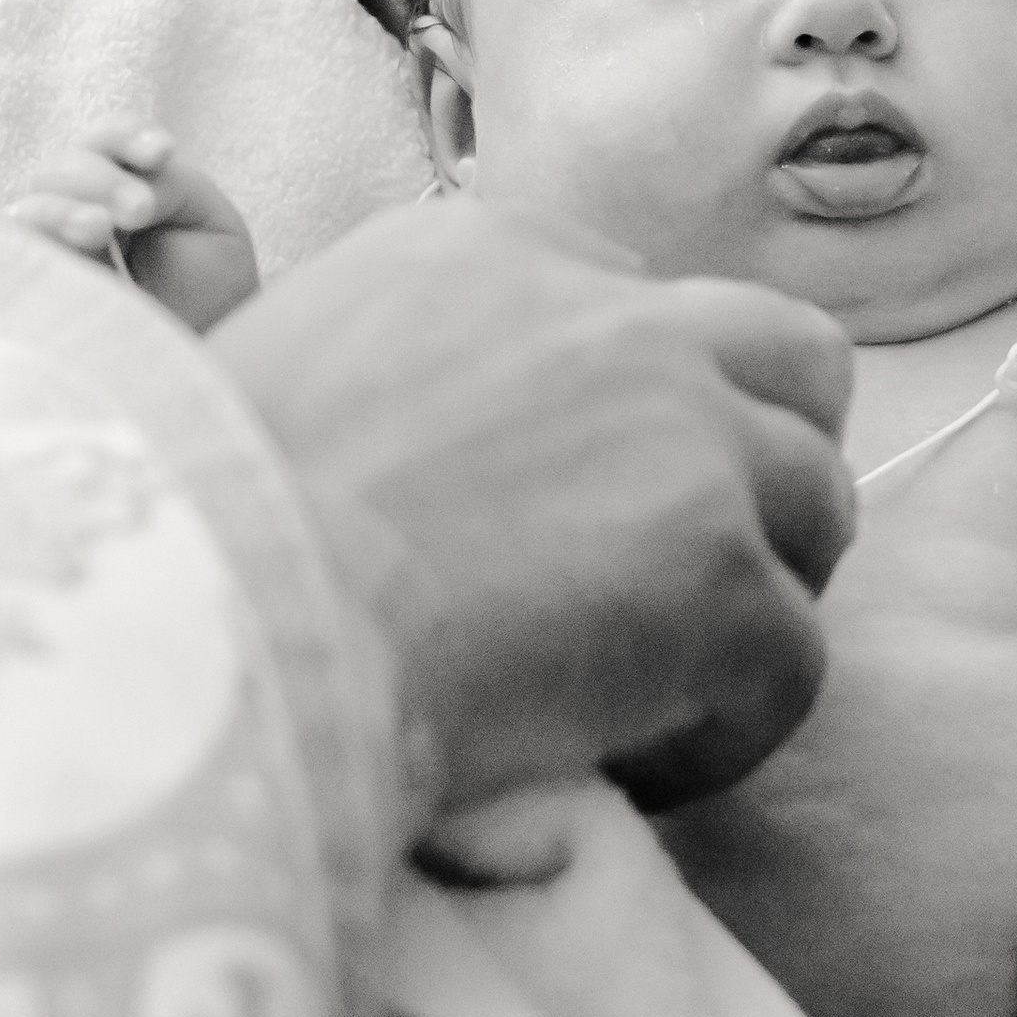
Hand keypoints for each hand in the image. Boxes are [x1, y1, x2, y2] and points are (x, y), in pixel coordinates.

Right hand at [9, 121, 260, 333]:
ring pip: (33, 202)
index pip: (106, 142)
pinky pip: (12, 248)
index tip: (162, 153)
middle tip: (140, 210)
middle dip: (103, 178)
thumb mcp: (206, 219)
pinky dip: (35, 236)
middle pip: (64, 165)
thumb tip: (110, 190)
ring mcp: (53, 246)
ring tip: (101, 229)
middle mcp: (80, 206)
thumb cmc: (210, 287)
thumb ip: (167, 184)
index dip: (125, 137)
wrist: (210, 352)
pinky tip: (73, 243)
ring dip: (65, 206)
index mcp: (123, 183)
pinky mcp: (34, 285)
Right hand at [208, 200, 855, 814]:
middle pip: (792, 364)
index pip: (648, 302)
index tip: (593, 502)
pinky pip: (792, 665)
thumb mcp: (287, 351)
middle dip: (768, 458)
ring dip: (755, 596)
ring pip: (817, 510)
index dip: (646, 408)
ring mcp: (689, 444)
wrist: (208, 616)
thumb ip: (408, 350)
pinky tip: (626, 768)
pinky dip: (725, 731)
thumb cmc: (199, 517)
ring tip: (650, 684)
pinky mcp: (724, 581)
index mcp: (498, 248)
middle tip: (692, 571)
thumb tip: (472, 434)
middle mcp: (619, 321)